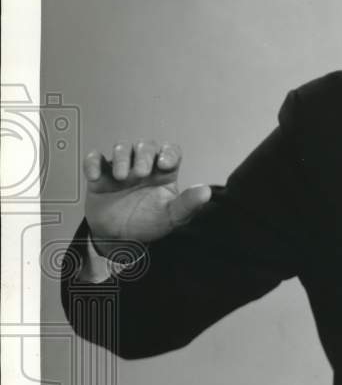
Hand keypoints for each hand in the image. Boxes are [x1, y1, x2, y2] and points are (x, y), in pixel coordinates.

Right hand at [83, 140, 210, 254]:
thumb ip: (188, 204)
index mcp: (164, 173)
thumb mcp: (172, 216)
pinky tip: (95, 177)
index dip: (169, 152)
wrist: (120, 239)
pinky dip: (92, 163)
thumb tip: (206, 192)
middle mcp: (144, 166)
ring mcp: (121, 169)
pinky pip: (94, 159)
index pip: (171, 151)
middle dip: (143, 154)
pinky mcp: (100, 175)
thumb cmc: (149, 223)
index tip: (164, 164)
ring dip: (122, 157)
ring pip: (122, 147)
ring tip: (122, 176)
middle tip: (140, 173)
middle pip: (146, 145)